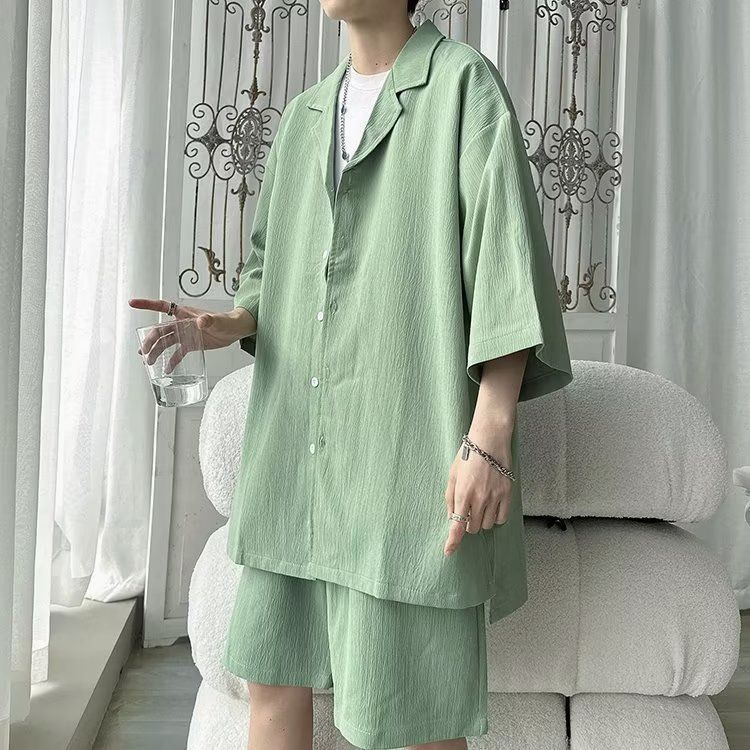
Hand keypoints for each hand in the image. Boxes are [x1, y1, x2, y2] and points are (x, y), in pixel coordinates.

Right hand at [129, 298, 253, 371]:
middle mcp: (182, 323)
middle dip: (150, 340)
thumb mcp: (219, 321)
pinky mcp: (192, 344)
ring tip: (148, 362)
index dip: (147, 305)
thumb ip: (210, 320)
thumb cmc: (228, 321)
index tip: (132, 304)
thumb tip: (201, 321)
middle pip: (160, 330)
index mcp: (185, 314)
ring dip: (156, 351)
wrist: (236, 330)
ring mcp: (186, 334)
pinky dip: (171, 361)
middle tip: (143, 352)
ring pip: (166, 342)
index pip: (162, 306)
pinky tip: (167, 369)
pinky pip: (178, 353)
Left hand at [443, 431, 512, 556]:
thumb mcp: (452, 475)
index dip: (453, 541)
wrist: (489, 441)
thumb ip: (450, 498)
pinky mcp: (507, 494)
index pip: (457, 525)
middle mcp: (479, 498)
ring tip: (480, 505)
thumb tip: (452, 518)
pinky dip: (495, 517)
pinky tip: (492, 507)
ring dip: (481, 520)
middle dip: (468, 524)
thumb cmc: (467, 456)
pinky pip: (502, 518)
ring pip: (487, 525)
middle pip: (472, 528)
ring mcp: (495, 497)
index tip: (449, 552)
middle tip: (468, 510)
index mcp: (462, 493)